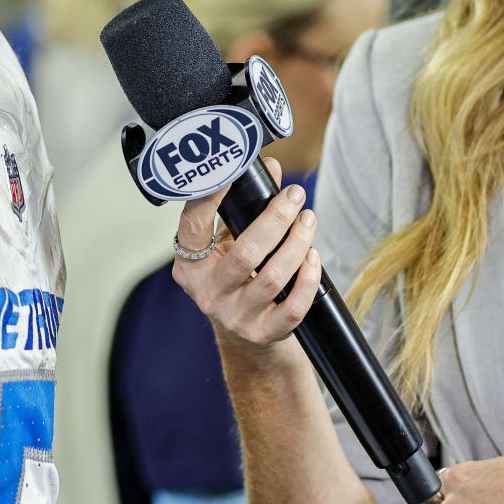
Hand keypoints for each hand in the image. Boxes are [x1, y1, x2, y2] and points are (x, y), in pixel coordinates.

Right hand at [171, 156, 323, 351]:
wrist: (244, 336)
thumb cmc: (235, 277)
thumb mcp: (229, 242)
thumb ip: (245, 207)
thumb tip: (272, 168)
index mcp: (191, 266)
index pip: (193, 227)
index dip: (210, 197)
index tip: (234, 169)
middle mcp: (208, 293)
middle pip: (244, 254)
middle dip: (275, 220)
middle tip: (294, 196)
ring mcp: (235, 316)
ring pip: (272, 278)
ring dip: (297, 244)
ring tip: (308, 220)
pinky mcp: (262, 333)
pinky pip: (292, 307)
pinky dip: (307, 278)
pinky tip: (313, 257)